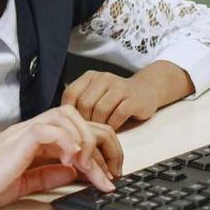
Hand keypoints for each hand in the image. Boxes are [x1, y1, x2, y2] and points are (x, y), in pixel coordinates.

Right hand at [0, 104, 116, 209]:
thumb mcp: (23, 184)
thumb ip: (47, 174)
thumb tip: (74, 172)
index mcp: (30, 140)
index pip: (71, 128)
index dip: (94, 149)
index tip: (103, 177)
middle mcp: (28, 130)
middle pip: (75, 114)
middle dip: (99, 140)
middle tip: (107, 172)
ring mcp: (22, 133)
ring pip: (66, 115)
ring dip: (86, 140)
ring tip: (89, 168)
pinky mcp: (16, 140)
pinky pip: (48, 128)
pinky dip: (67, 141)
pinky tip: (72, 162)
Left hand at [63, 65, 187, 129]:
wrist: (146, 90)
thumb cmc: (115, 98)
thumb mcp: (96, 94)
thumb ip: (81, 103)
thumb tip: (63, 122)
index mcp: (90, 77)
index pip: (70, 93)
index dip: (69, 112)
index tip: (72, 124)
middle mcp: (103, 79)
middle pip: (85, 103)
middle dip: (84, 121)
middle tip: (87, 132)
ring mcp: (119, 88)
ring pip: (100, 110)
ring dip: (99, 125)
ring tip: (99, 132)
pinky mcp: (133, 99)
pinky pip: (117, 115)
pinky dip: (112, 126)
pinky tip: (112, 130)